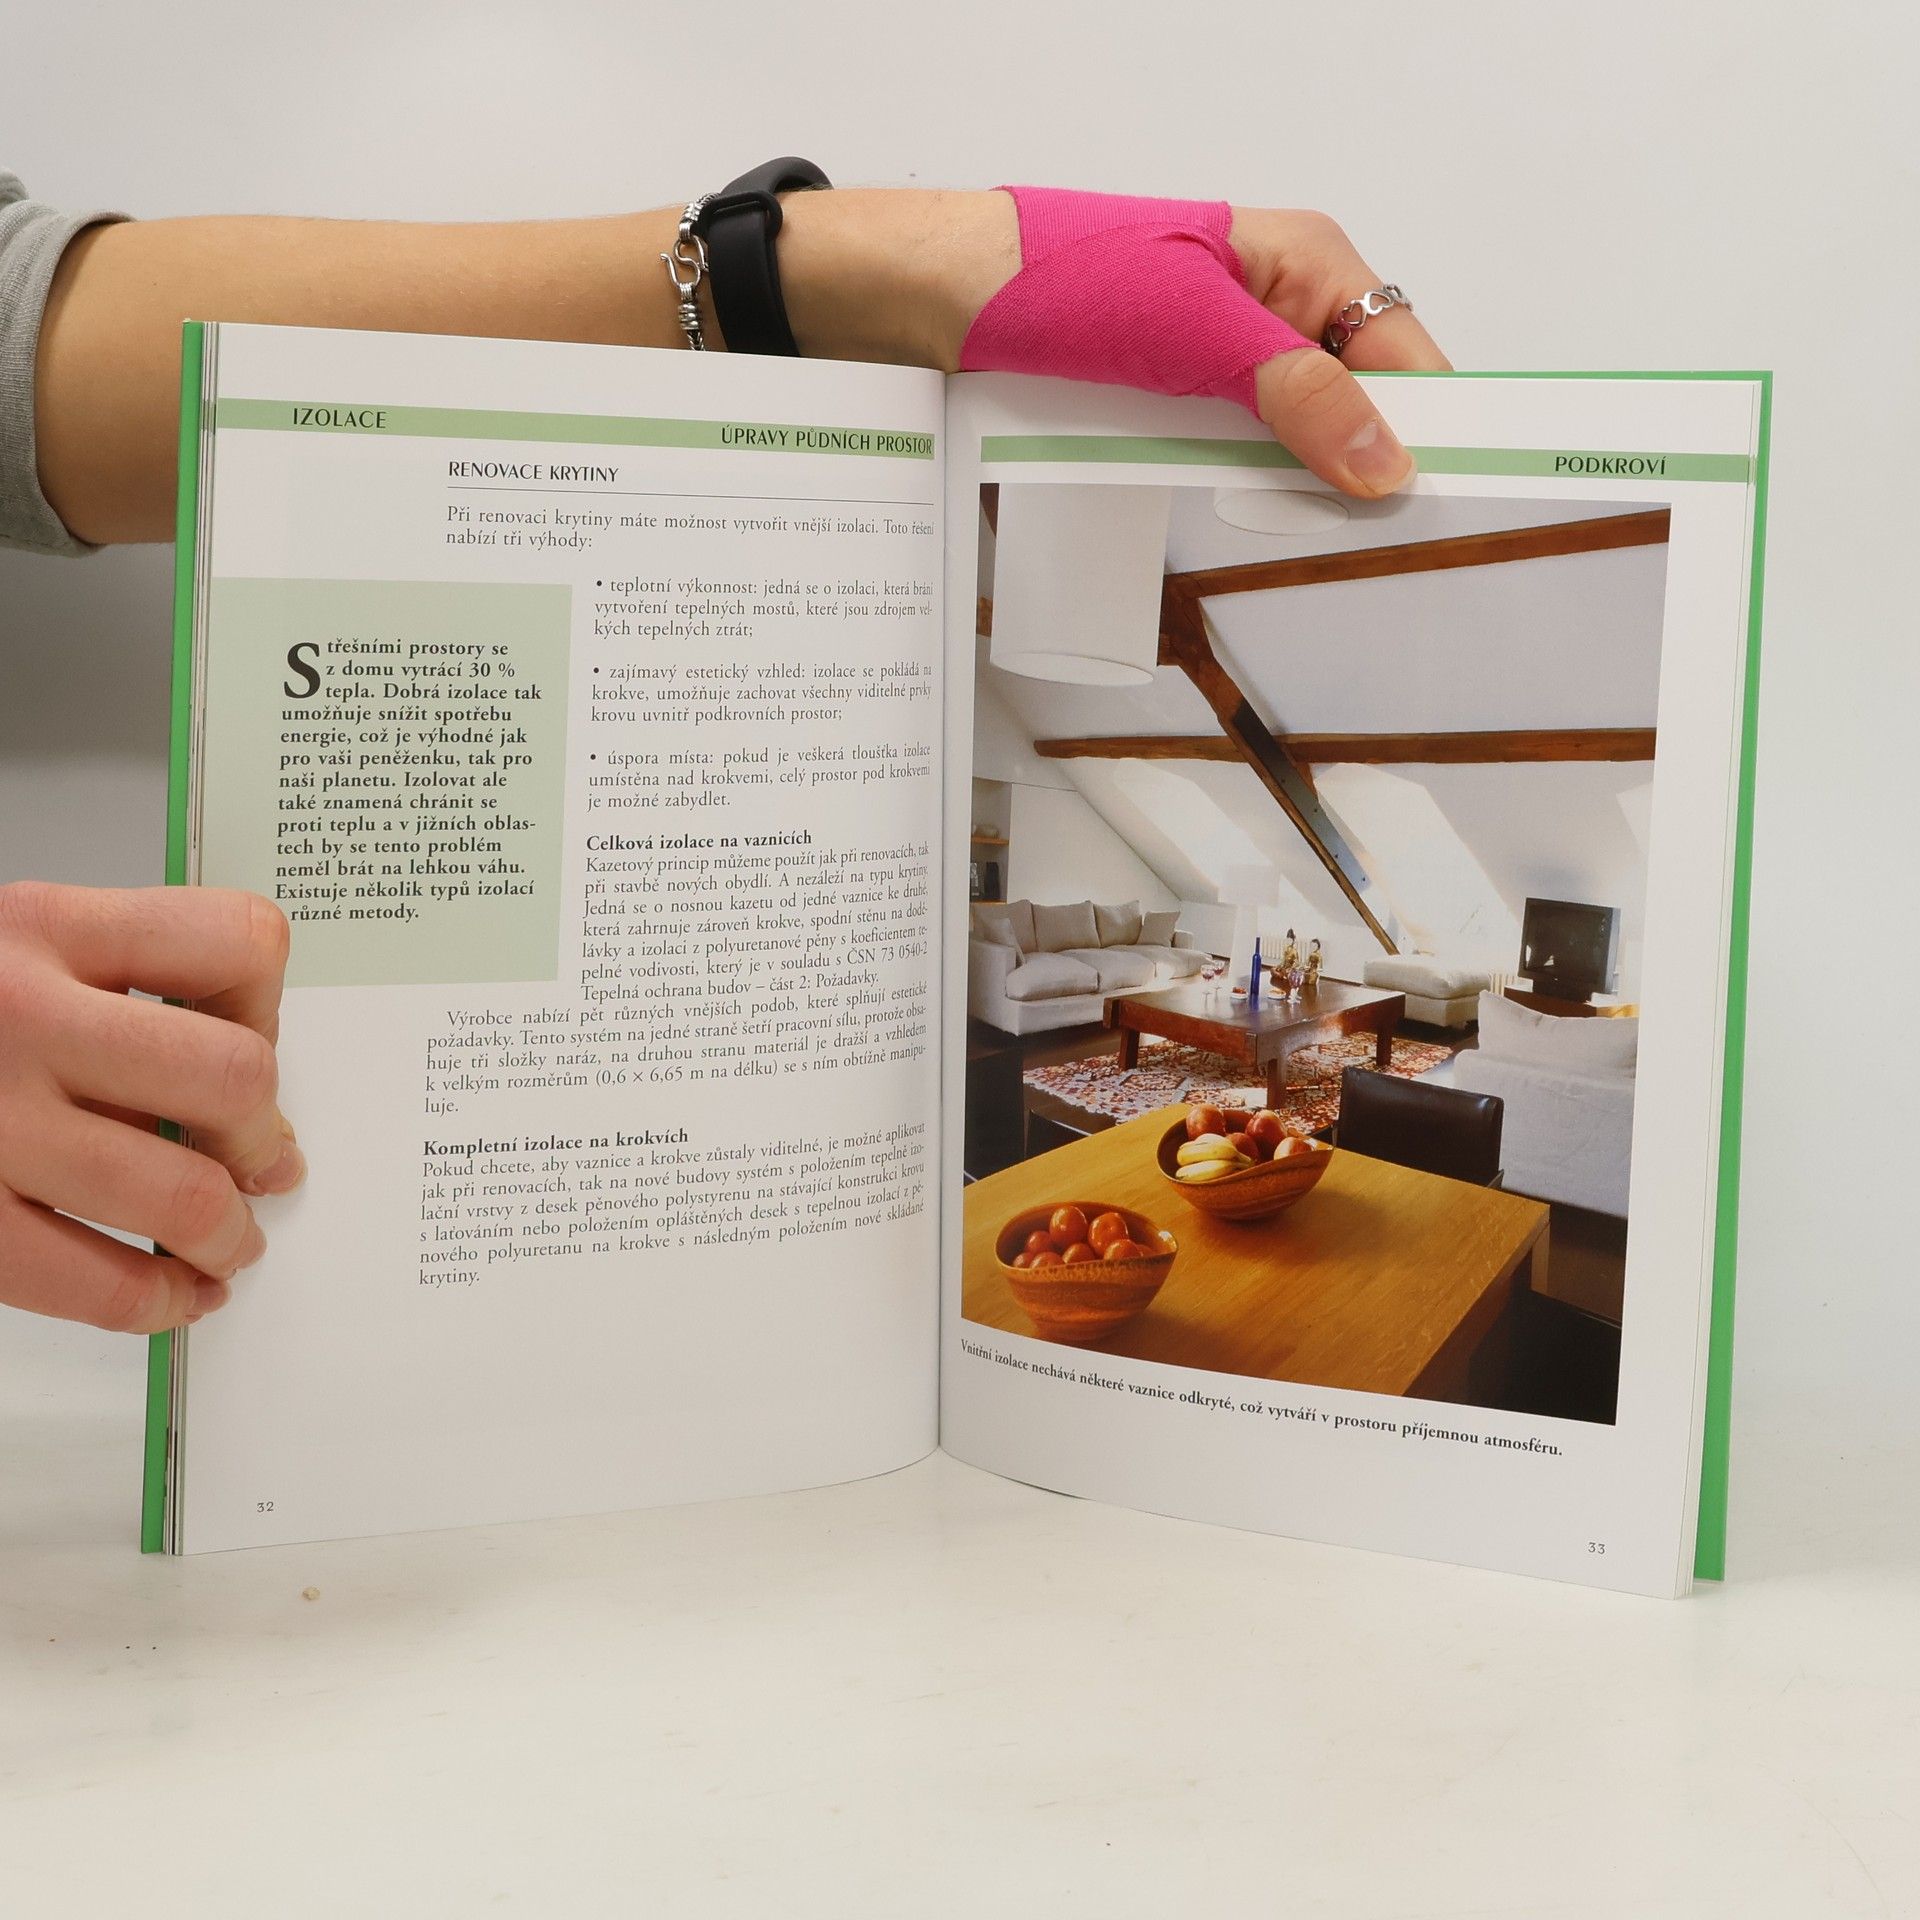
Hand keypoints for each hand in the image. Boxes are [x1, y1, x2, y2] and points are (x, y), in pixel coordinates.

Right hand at [0, 883, 302, 1332]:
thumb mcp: (19, 947)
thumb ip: (125, 987)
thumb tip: (246, 1096)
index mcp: (46, 928)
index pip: (235, 942)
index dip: (267, 1002)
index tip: (255, 1040)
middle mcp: (18, 1017)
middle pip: (232, 1077)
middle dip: (261, 1135)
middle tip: (261, 1164)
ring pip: (180, 1193)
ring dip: (228, 1234)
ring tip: (227, 1241)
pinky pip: (92, 1281)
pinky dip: (157, 1300)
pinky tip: (173, 1293)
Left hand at [784, 189, 1448, 499]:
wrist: (941, 297)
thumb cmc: (1063, 280)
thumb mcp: (1194, 333)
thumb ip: (1292, 392)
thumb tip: (1383, 462)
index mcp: (1304, 262)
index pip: (1403, 352)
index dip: (1428, 426)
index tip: (1441, 504)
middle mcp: (1275, 307)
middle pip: (1354, 402)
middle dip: (1365, 466)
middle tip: (1377, 546)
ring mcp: (1224, 356)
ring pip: (1293, 435)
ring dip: (1302, 486)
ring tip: (1323, 549)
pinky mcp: (1175, 396)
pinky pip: (1233, 451)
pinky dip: (1245, 487)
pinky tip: (1252, 525)